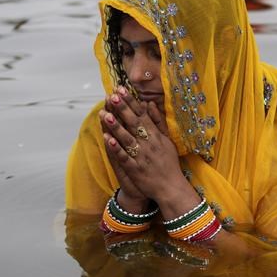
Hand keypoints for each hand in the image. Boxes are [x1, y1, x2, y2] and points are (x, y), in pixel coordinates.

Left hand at [101, 88, 194, 212]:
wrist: (171, 187)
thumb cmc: (169, 163)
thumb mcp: (167, 140)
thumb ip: (158, 122)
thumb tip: (149, 104)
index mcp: (156, 135)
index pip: (141, 115)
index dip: (131, 102)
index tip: (121, 90)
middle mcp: (149, 144)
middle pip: (134, 123)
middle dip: (122, 109)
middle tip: (112, 96)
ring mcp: (141, 156)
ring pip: (127, 139)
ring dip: (116, 126)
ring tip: (105, 114)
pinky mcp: (135, 170)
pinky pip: (124, 157)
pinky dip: (116, 148)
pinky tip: (107, 139)